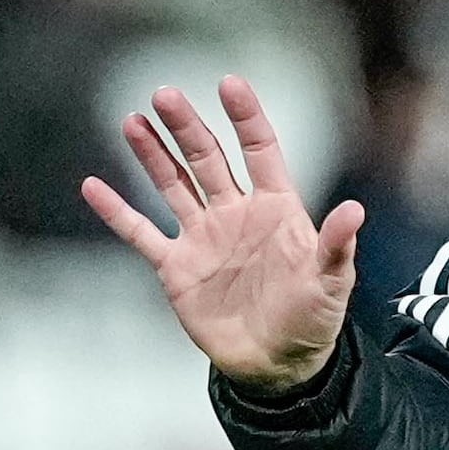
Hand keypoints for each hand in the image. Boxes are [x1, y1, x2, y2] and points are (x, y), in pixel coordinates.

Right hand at [86, 75, 364, 389]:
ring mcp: (203, 237)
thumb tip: (356, 210)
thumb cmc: (312, 319)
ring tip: (133, 121)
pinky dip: (117, 211)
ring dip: (152, 154)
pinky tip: (93, 186)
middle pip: (207, 158)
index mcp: (275, 207)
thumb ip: (336, 245)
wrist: (278, 365)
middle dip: (187, 126)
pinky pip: (140, 233)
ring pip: (173, 184)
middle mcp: (235, 213)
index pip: (260, 150)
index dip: (246, 117)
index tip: (229, 84)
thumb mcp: (332, 283)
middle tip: (165, 94)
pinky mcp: (177, 267)